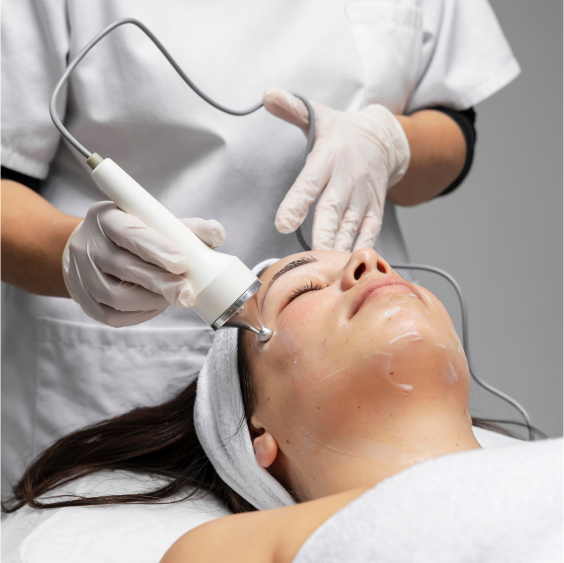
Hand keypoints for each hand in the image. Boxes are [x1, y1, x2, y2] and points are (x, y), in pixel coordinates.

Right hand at [62, 201, 225, 327]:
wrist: (89, 250)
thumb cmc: (131, 234)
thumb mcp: (154, 221)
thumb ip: (187, 228)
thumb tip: (217, 234)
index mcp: (107, 219)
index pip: (129, 233)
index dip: (156, 249)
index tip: (182, 263)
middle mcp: (88, 246)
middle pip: (125, 268)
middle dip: (162, 283)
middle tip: (188, 294)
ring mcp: (82, 276)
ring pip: (117, 296)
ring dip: (152, 300)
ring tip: (174, 295)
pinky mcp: (85, 302)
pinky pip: (114, 316)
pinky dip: (142, 313)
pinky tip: (157, 304)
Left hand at [263, 88, 410, 250]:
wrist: (385, 139)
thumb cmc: (343, 132)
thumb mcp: (319, 115)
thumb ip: (292, 109)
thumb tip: (266, 95)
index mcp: (329, 157)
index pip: (309, 182)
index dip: (296, 203)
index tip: (282, 224)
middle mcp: (347, 178)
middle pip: (333, 209)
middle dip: (323, 232)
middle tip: (312, 252)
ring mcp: (363, 196)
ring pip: (352, 225)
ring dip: (340, 246)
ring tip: (329, 266)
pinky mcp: (375, 208)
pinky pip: (370, 231)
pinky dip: (362, 247)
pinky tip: (351, 264)